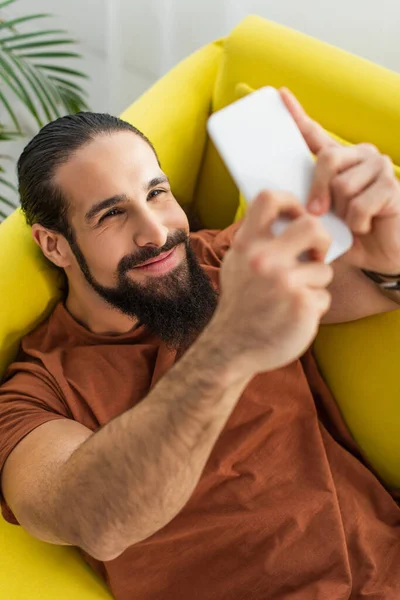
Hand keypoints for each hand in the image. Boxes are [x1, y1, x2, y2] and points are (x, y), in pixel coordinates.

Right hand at [215, 190, 332, 376]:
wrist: (232, 347)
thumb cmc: (240, 303)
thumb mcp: (237, 264)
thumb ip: (257, 240)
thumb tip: (288, 218)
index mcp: (247, 244)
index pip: (270, 198)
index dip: (291, 202)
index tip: (297, 216)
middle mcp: (264, 259)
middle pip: (312, 226)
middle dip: (321, 240)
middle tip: (315, 255)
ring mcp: (285, 283)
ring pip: (323, 269)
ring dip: (314, 284)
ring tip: (293, 298)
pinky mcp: (303, 305)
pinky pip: (323, 296)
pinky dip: (313, 307)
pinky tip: (294, 316)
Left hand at [279, 87, 399, 274]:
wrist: (381, 257)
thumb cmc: (350, 237)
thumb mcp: (320, 219)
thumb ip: (304, 203)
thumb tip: (277, 195)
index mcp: (338, 162)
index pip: (314, 134)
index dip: (297, 115)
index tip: (280, 95)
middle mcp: (359, 156)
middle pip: (327, 159)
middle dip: (318, 191)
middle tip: (318, 212)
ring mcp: (378, 166)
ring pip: (343, 185)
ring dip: (342, 214)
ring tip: (352, 222)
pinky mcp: (391, 184)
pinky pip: (359, 204)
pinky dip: (357, 223)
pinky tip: (366, 226)